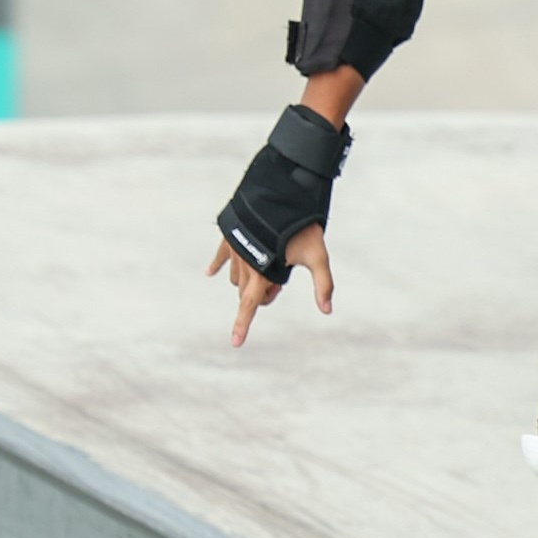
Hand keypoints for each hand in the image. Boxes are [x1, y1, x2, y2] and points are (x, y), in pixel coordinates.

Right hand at [205, 225, 333, 344]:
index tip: (235, 344)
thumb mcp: (317, 255)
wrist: (280, 192)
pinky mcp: (231, 236)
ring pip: (237, 277)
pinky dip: (217, 265)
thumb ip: (322, 283)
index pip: (250, 305)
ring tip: (270, 267)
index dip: (242, 325)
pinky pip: (221, 256)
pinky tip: (210, 273)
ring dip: (249, 282)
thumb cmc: (301, 226)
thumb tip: (327, 310)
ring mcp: (235, 249)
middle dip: (263, 294)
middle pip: (248, 293)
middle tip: (281, 284)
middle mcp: (244, 263)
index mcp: (262, 271)